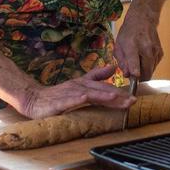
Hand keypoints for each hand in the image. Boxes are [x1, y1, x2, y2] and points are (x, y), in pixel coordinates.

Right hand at [18, 64, 133, 118]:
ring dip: (103, 96)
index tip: (134, 97)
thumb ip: (96, 76)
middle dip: (117, 96)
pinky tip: (84, 98)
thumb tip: (113, 68)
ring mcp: (69, 93)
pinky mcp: (58, 102)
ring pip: (89, 94)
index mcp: (85, 84)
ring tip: (115, 99)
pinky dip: (77, 98)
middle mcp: (79, 87)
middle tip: (132, 100)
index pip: (106, 88)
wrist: (34, 99)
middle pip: (101, 91)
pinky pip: (69, 99)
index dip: (120, 93)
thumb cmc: (58, 94)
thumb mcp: (79, 83)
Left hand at [115, 0, 167, 80]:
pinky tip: (143, 58)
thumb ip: (121, 61)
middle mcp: (146, 48)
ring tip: (137, 62)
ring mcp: (155, 51)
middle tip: (132, 74)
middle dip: (139, 78)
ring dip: (144, 72)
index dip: (135, 72)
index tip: (134, 78)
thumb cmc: (128, 33)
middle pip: (146, 72)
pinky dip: (148, 67)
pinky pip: (154, 66)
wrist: (143, 19)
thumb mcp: (118, 45)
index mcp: (132, 45)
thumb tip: (128, 75)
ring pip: (151, 71)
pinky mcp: (160, 53)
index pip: (135, 61)